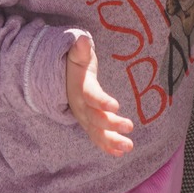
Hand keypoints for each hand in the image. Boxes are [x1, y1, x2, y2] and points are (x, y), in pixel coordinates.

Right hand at [64, 36, 133, 155]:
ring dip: (112, 141)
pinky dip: (107, 146)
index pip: (91, 96)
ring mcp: (84, 119)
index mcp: (80, 89)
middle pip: (96, 118)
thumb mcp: (77, 56)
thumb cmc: (75, 66)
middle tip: (130, 127)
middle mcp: (81, 107)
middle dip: (112, 125)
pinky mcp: (89, 125)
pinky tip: (120, 152)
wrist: (63, 81)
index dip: (102, 101)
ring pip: (97, 133)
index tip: (116, 105)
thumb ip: (80, 50)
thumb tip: (83, 40)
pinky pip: (97, 138)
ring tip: (129, 146)